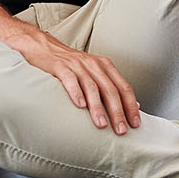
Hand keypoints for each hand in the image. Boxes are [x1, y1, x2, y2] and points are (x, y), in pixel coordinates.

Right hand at [11, 28, 140, 134]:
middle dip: (117, 111)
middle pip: (110, 90)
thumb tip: (134, 104)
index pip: (124, 87)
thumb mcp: (94, 72)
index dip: (131, 106)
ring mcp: (76, 65)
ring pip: (92, 87)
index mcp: (104, 66)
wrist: (43, 47)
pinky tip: (79, 106)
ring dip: (98, 108)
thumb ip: (111, 87)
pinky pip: (70, 80)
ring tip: (102, 124)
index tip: (135, 123)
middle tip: (120, 130)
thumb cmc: (69, 64)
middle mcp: (93, 64)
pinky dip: (76, 93)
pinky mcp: (60, 66)